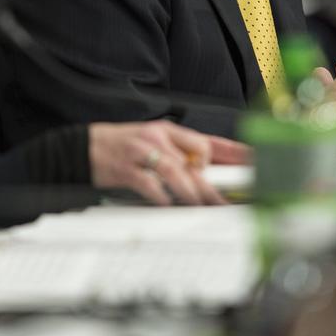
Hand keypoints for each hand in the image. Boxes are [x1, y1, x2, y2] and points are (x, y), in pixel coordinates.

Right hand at [88, 120, 238, 205]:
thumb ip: (178, 154)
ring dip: (190, 192)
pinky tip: (166, 204)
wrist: (82, 148)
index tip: (252, 162)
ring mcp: (142, 151)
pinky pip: (150, 184)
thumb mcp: (152, 142)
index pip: (207, 140)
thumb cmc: (120, 148)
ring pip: (177, 171)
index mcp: (167, 130)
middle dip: (211, 185)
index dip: (232, 152)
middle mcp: (157, 137)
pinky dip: (161, 197)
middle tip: (223, 203)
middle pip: (196, 159)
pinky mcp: (126, 168)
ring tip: (198, 206)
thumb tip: (207, 172)